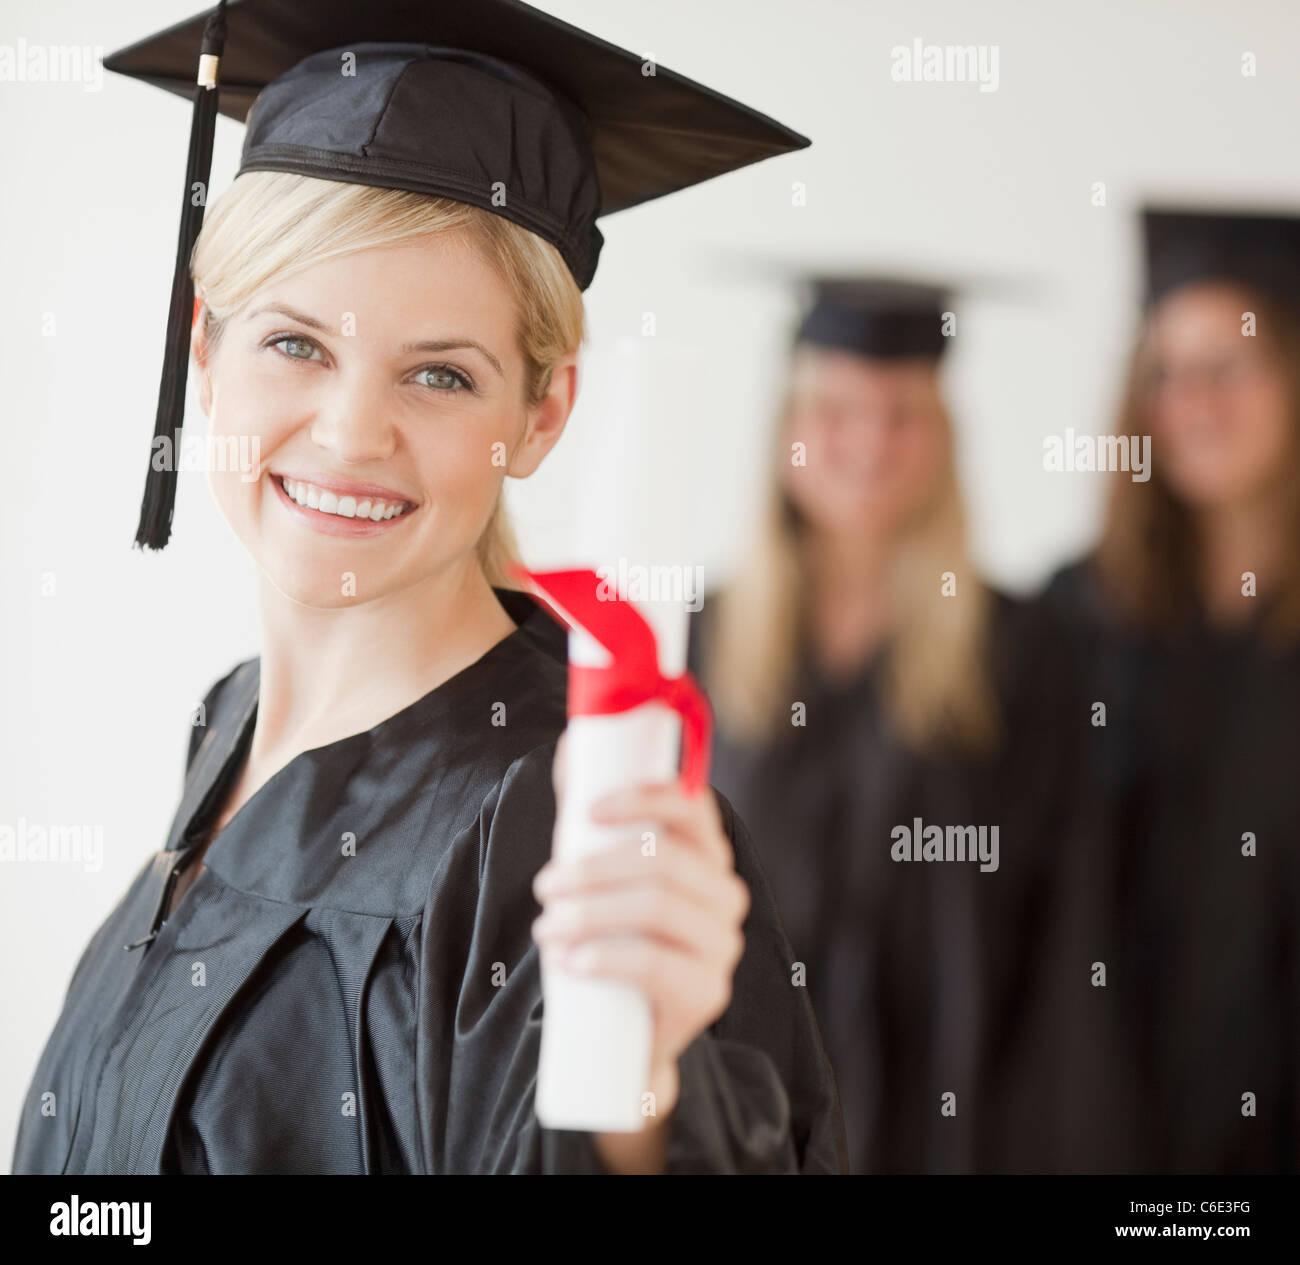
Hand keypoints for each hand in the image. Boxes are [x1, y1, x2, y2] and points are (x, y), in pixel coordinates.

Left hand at [531, 731, 750, 1169]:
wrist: (623, 1036)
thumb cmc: (612, 935)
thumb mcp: (599, 870)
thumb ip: (588, 812)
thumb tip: (570, 745)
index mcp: (706, 853)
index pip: (692, 807)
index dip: (644, 798)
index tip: (588, 810)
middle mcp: (725, 893)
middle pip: (665, 861)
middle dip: (594, 868)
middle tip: (545, 886)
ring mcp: (722, 945)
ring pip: (657, 908)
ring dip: (589, 912)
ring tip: (547, 927)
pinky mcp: (707, 993)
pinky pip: (658, 965)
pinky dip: (606, 957)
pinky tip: (572, 961)